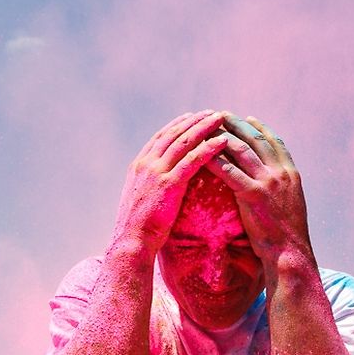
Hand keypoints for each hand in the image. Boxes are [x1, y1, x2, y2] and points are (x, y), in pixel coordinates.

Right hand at [111, 110, 228, 253]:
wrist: (131, 241)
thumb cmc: (137, 229)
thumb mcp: (140, 200)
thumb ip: (149, 186)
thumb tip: (158, 184)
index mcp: (138, 165)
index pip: (160, 137)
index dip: (178, 125)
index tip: (192, 116)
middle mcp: (146, 163)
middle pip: (174, 134)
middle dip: (194, 121)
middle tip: (211, 112)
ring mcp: (157, 172)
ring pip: (184, 142)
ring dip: (204, 127)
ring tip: (220, 118)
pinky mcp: (169, 184)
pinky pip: (193, 161)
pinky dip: (209, 148)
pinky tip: (222, 141)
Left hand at [206, 113, 312, 261]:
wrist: (290, 253)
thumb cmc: (286, 235)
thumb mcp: (290, 205)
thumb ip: (281, 188)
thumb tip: (271, 182)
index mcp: (291, 173)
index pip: (275, 142)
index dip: (260, 128)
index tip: (247, 118)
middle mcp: (281, 173)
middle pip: (256, 139)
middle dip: (238, 124)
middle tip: (221, 115)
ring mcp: (268, 183)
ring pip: (242, 150)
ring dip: (223, 136)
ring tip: (208, 128)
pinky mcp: (254, 195)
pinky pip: (230, 171)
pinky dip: (215, 159)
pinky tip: (202, 154)